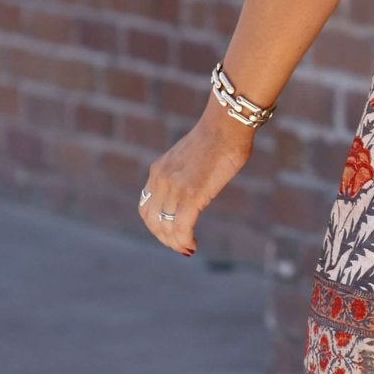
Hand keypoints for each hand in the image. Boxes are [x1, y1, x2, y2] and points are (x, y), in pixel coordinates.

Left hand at [138, 100, 253, 254]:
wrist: (227, 125)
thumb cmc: (220, 137)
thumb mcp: (191, 156)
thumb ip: (186, 171)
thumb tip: (197, 182)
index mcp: (158, 169)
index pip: (146, 205)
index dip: (155, 224)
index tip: (169, 232)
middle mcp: (161, 179)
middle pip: (151, 220)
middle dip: (164, 237)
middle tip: (179, 245)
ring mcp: (174, 188)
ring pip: (165, 227)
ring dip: (174, 243)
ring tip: (186, 248)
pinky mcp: (191, 195)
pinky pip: (180, 228)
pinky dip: (184, 242)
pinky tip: (193, 245)